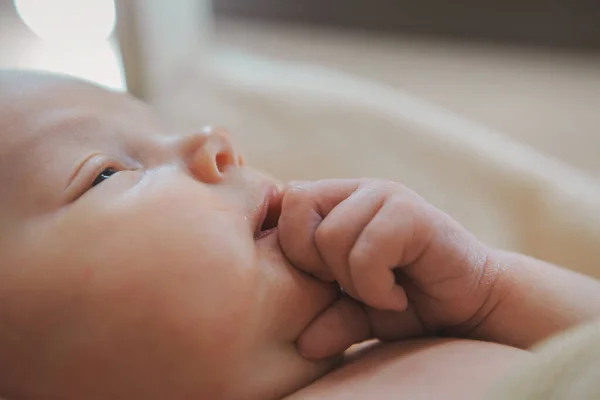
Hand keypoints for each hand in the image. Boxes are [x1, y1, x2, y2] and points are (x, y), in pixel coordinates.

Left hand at [278, 179, 500, 358]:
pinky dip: (376, 287)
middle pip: (299, 214)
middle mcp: (359, 191)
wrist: (473, 306)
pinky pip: (367, 251)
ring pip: (331, 235)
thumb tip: (302, 344)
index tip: (326, 279)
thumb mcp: (359, 314)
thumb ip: (328, 318)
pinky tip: (398, 295)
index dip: (295, 248)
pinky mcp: (411, 213)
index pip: (288, 203)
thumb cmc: (412, 303)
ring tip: (381, 292)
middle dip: (319, 265)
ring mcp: (385, 195)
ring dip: (353, 281)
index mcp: (339, 202)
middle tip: (351, 286)